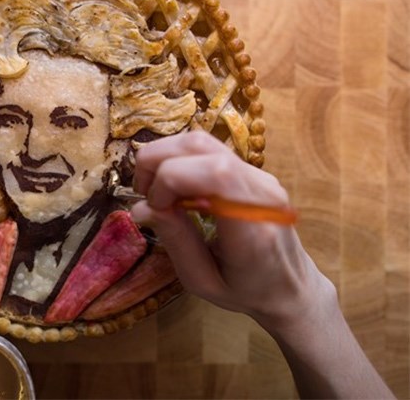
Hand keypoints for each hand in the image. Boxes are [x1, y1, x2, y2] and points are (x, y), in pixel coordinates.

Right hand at [130, 131, 334, 329]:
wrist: (292, 287)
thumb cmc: (247, 292)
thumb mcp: (202, 281)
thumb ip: (176, 240)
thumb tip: (140, 208)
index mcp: (252, 226)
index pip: (214, 174)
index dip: (170, 179)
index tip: (154, 208)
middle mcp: (260, 190)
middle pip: (201, 146)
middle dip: (157, 161)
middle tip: (144, 194)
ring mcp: (259, 176)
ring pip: (202, 141)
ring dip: (164, 156)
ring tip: (154, 189)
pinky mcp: (252, 171)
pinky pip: (208, 151)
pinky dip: (179, 160)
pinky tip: (173, 188)